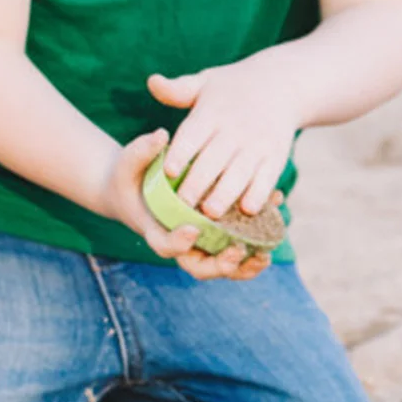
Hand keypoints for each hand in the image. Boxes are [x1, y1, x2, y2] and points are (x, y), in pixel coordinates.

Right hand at [103, 128, 272, 282]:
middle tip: (236, 251)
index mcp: (155, 230)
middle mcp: (179, 244)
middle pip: (199, 267)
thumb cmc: (131, 176)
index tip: (192, 229)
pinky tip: (272, 241)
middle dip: (219, 264)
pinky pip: (236, 252)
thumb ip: (142, 151)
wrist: (138, 189)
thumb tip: (161, 135)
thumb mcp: (130, 162)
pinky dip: (254, 251)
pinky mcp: (216, 239)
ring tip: (264, 256)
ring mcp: (199, 245)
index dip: (178, 242)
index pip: (165, 245)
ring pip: (222, 265)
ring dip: (244, 265)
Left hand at [151, 58, 297, 220]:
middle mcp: (235, 129)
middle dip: (198, 183)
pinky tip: (247, 210)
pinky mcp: (276, 157)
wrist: (281, 85)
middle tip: (182, 206)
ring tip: (211, 213)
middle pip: (213, 159)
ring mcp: (257, 144)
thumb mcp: (204, 82)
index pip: (192, 134)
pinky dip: (258, 194)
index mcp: (212, 112)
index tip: (167, 172)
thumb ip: (177, 91)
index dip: (180, 153)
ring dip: (225, 195)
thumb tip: (152, 82)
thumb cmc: (232, 89)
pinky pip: (266, 178)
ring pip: (239, 173)